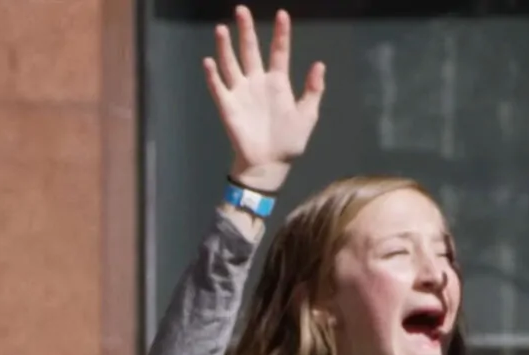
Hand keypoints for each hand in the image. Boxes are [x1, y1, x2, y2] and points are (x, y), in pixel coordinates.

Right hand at [208, 7, 324, 193]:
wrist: (270, 164)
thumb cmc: (289, 142)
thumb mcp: (307, 115)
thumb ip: (313, 90)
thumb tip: (320, 64)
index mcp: (277, 82)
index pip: (278, 52)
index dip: (281, 33)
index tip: (283, 14)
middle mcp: (257, 82)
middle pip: (250, 50)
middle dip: (246, 30)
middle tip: (241, 10)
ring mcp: (240, 93)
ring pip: (231, 64)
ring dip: (225, 47)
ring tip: (222, 29)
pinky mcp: (228, 107)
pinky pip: (218, 87)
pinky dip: (212, 75)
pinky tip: (208, 61)